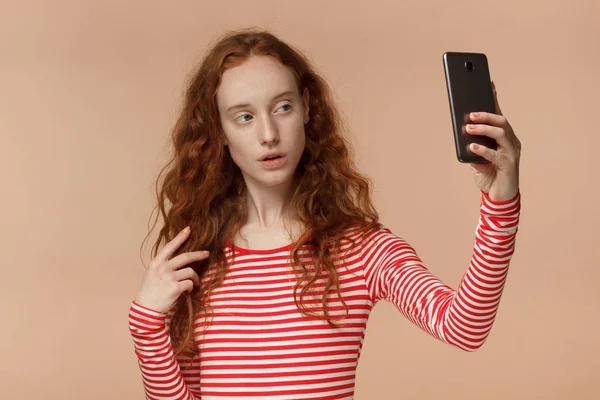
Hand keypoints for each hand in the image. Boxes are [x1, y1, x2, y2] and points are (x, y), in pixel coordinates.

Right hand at [134, 226, 208, 312]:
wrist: (146, 310)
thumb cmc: (149, 292)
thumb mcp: (151, 274)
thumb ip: (163, 266)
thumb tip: (179, 261)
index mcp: (156, 263)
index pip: (169, 246)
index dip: (180, 237)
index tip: (188, 229)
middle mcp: (162, 268)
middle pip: (185, 257)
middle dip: (198, 254)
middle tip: (206, 254)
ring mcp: (169, 277)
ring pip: (190, 271)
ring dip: (195, 278)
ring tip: (194, 283)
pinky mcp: (175, 288)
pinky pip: (190, 283)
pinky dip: (191, 287)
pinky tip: (187, 291)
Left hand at [466, 81, 521, 200]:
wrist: (498, 197)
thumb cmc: (489, 175)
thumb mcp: (477, 160)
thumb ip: (472, 148)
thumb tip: (463, 134)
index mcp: (504, 138)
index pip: (499, 115)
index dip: (494, 99)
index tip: (488, 84)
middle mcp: (511, 142)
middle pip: (502, 121)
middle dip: (486, 115)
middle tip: (469, 113)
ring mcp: (512, 153)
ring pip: (501, 133)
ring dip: (483, 128)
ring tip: (468, 127)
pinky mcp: (509, 165)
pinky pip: (496, 154)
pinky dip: (482, 149)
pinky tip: (471, 147)